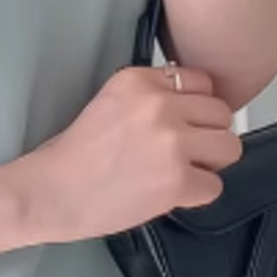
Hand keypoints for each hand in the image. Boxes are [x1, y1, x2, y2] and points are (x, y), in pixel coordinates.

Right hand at [9, 62, 243, 245]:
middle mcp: (159, 106)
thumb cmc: (71, 158)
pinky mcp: (176, 180)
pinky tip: (171, 194)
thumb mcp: (108, 103)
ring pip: (228, 147)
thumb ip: (149, 98)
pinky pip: (214, 186)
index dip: (196, 108)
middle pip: (221, 114)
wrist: (49, 193)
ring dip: (210, 164)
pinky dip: (196, 195)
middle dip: (208, 136)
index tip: (182, 124)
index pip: (201, 82)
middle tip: (184, 153)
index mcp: (139, 81)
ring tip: (181, 173)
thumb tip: (190, 110)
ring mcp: (171, 143)